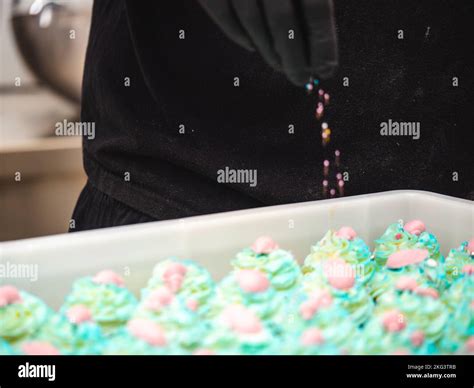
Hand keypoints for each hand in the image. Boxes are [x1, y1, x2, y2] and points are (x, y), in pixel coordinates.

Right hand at [198, 0, 337, 84]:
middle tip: (300, 80)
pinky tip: (251, 48)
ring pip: (252, 22)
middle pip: (283, 23)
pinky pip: (221, 12)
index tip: (327, 69)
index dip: (323, 42)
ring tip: (280, 68)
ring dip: (268, 51)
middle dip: (294, 58)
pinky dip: (236, 34)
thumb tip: (319, 22)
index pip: (316, 8)